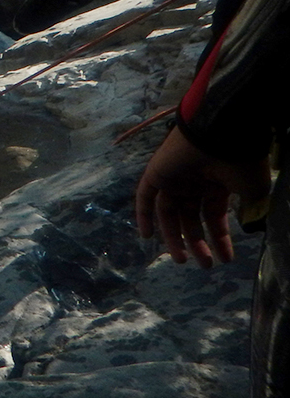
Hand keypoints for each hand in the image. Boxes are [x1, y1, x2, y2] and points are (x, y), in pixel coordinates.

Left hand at [134, 127, 271, 267]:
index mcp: (217, 185)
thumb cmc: (241, 161)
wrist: (223, 133)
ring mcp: (174, 177)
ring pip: (169, 212)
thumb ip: (248, 208)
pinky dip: (144, 214)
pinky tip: (146, 236)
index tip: (226, 260)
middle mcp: (194, 182)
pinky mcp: (157, 172)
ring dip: (173, 237)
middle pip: (190, 218)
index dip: (219, 239)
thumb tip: (246, 225)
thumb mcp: (253, 190)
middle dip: (197, 242)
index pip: (214, 217)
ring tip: (182, 260)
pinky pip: (145, 196)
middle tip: (204, 265)